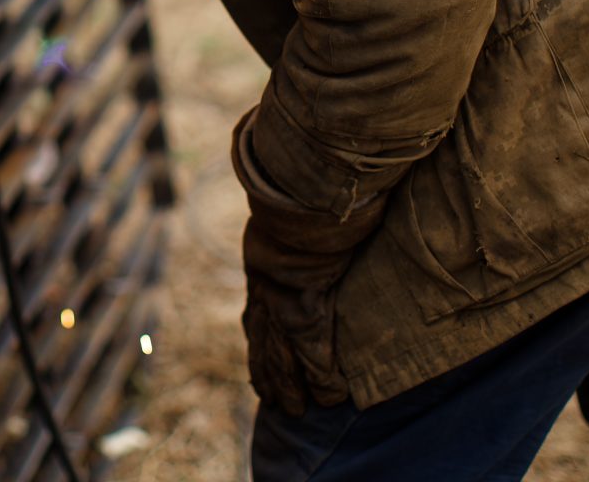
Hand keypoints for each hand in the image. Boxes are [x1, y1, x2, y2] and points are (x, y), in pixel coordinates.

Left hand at [232, 110, 364, 414]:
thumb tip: (304, 199)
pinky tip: (331, 395)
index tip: (261, 366)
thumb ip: (295, 214)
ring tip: (301, 409)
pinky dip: (323, 373)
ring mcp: (283, 294)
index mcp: (261, 264)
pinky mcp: (307, 299)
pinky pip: (314, 346)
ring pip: (283, 352)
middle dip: (269, 375)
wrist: (298, 179)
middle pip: (263, 341)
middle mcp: (266, 285)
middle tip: (278, 403)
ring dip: (291, 384)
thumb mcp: (289, 203)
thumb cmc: (299, 184)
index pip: (257, 314)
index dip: (260, 343)